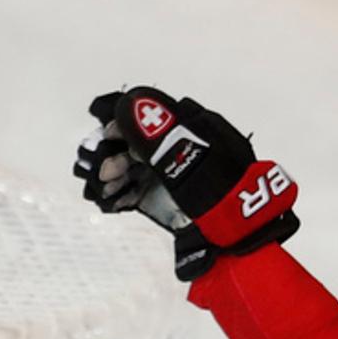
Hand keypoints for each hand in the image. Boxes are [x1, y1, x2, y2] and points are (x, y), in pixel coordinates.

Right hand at [74, 85, 298, 278]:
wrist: (234, 236)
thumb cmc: (216, 190)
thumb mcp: (185, 156)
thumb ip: (155, 131)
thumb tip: (128, 102)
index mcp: (189, 128)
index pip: (148, 116)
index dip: (123, 124)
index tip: (107, 137)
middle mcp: (176, 149)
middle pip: (133, 143)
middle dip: (114, 154)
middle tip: (104, 173)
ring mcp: (167, 176)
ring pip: (129, 167)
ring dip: (112, 175)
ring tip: (103, 190)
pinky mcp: (160, 201)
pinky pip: (132, 191)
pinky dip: (117, 194)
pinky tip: (109, 201)